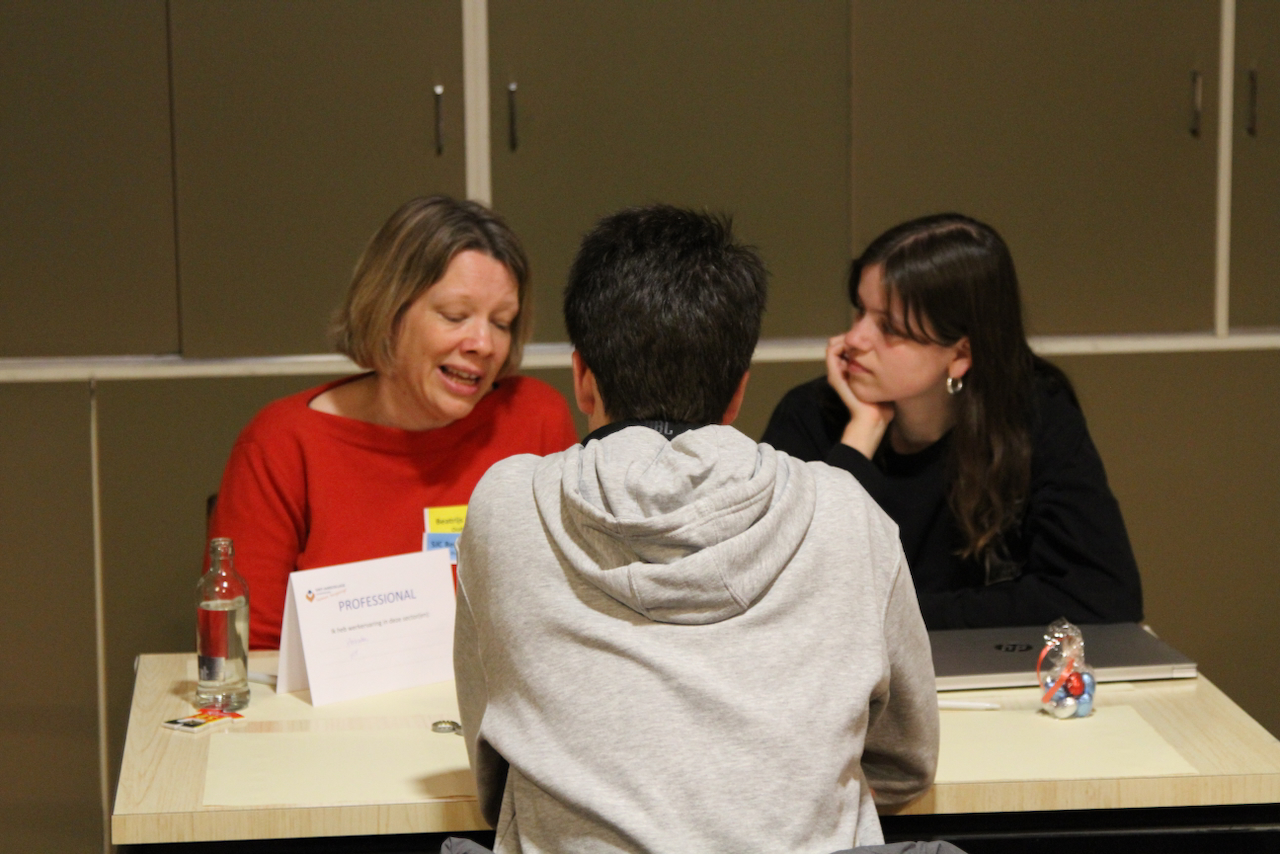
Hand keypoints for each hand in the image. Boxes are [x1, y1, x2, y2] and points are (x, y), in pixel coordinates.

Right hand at [826, 335, 893, 458]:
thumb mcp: (885, 380)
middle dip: (853, 335)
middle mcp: (842, 369)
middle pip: (839, 341)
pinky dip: (841, 344)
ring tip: (863, 341)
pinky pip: (831, 352)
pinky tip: (858, 346)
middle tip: (869, 336)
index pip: (848, 344)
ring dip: (846, 338)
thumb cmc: (882, 403)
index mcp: (852, 369)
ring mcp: (837, 372)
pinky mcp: (835, 375)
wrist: (873, 419)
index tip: (874, 335)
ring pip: (833, 343)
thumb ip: (886, 366)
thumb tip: (897, 350)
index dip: (858, 336)